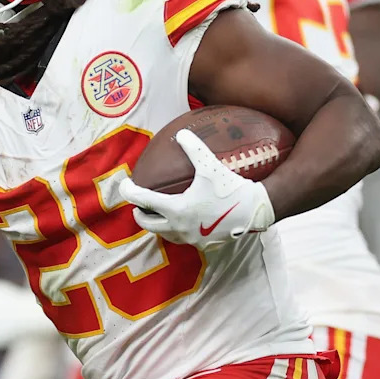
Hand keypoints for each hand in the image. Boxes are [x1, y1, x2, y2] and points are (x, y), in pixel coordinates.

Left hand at [118, 130, 274, 247]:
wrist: (255, 211)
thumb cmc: (230, 188)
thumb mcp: (210, 165)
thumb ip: (193, 148)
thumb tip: (182, 133)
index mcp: (176, 208)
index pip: (143, 200)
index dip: (130, 192)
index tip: (125, 186)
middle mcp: (179, 227)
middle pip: (148, 224)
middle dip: (140, 213)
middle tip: (139, 203)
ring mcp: (190, 239)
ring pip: (164, 234)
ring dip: (157, 224)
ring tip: (158, 213)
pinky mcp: (203, 246)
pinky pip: (182, 239)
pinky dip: (175, 230)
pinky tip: (182, 222)